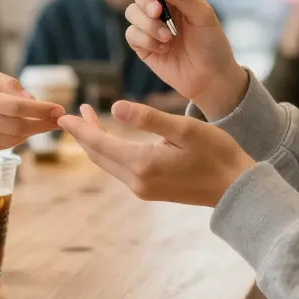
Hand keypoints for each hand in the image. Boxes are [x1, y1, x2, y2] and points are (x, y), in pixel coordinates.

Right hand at [0, 66, 64, 151]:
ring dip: (31, 133)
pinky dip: (15, 139)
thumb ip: (6, 83)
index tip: (59, 108)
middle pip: (16, 126)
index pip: (15, 107)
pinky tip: (23, 130)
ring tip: (44, 124)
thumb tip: (32, 99)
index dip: (40, 109)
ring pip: (10, 139)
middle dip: (42, 124)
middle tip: (58, 119)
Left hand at [57, 101, 254, 207]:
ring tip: (89, 121)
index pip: (99, 144)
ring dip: (97, 144)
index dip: (79, 129)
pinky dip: (111, 153)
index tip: (62, 116)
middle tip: (73, 113)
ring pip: (109, 164)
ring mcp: (144, 189)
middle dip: (83, 135)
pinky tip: (114, 140)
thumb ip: (148, 118)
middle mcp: (138, 182)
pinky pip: (121, 170)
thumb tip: (114, 107)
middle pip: (99, 156)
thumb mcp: (184, 129)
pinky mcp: (151, 191)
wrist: (237, 188)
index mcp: (142, 164)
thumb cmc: (216, 153)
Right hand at [122, 0, 247, 119]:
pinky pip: (131, 34)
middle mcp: (161, 6)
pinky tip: (163, 49)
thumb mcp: (204, 15)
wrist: (211, 78)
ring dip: (149, 25)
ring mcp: (150, 26)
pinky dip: (146, 40)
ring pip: (131, 12)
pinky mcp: (143, 45)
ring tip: (169, 38)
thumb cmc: (212, 44)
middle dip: (144, 0)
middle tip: (158, 12)